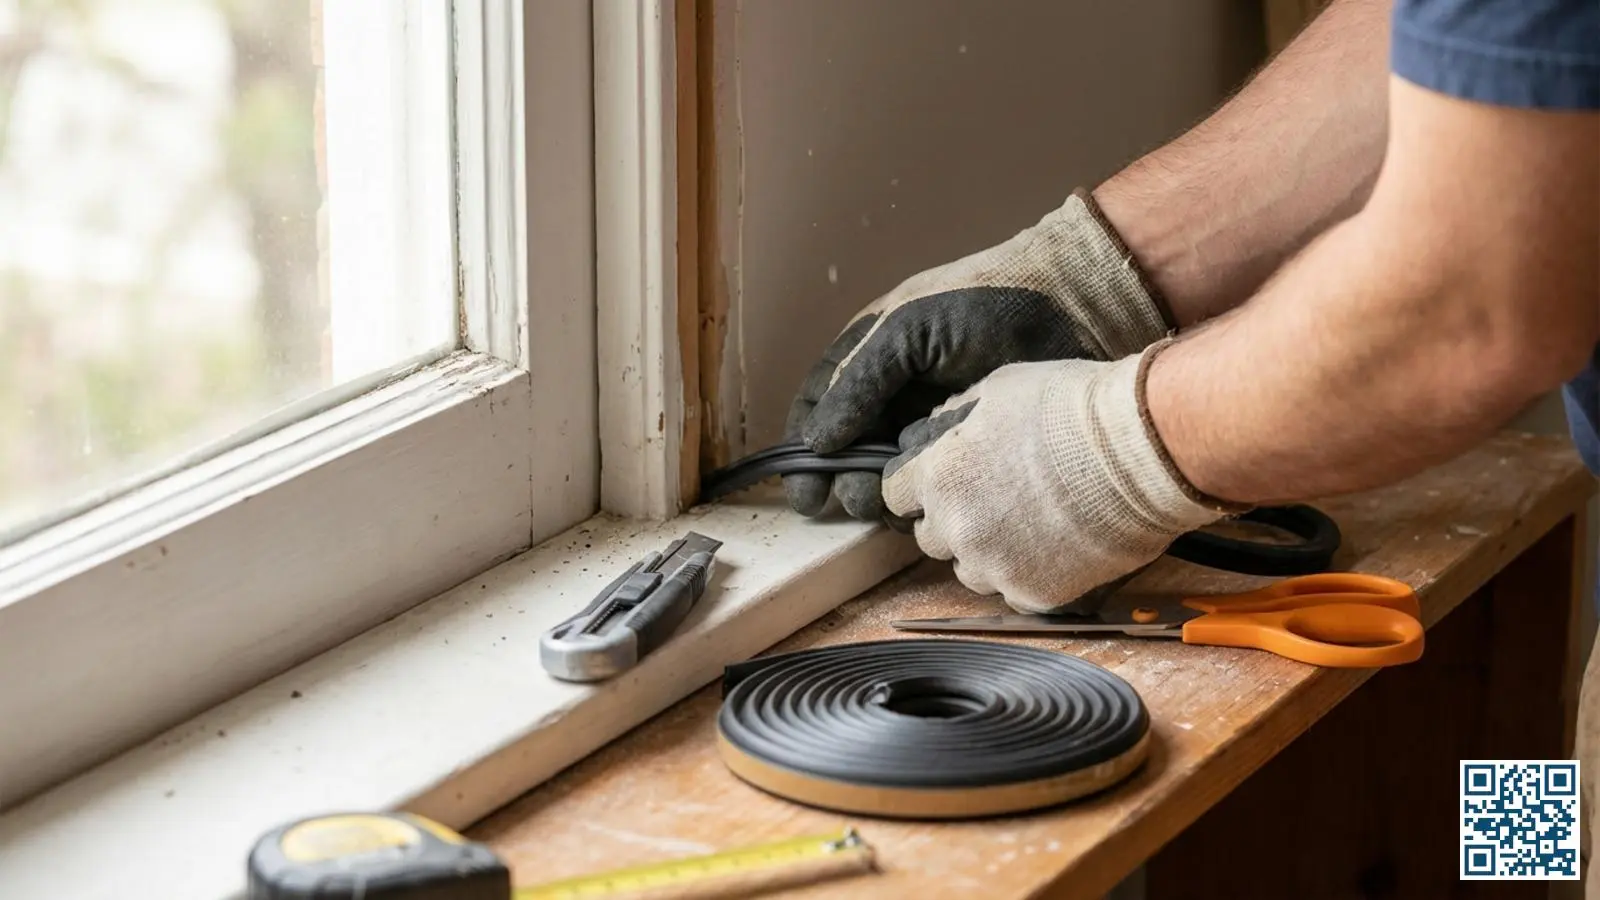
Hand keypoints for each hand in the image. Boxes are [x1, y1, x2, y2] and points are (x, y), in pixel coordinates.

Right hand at [783, 189, 1172, 523]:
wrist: (1072, 308)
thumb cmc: (986, 304)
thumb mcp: (909, 330)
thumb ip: (859, 380)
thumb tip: (817, 443)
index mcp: (869, 355)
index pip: (818, 407)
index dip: (805, 450)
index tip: (805, 491)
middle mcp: (894, 392)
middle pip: (848, 450)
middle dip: (843, 481)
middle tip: (851, 502)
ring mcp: (932, 421)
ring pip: (888, 471)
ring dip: (880, 494)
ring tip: (888, 505)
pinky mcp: (972, 446)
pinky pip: (935, 479)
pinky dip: (922, 497)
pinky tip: (925, 507)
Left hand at [881, 343, 1241, 613]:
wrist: (1142, 450)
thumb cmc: (1076, 409)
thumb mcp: (997, 390)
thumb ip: (952, 421)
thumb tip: (933, 434)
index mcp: (938, 475)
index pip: (895, 495)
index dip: (920, 485)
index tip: (942, 480)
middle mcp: (957, 527)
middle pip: (930, 536)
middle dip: (954, 517)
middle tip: (996, 497)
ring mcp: (995, 566)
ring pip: (969, 569)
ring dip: (988, 549)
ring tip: (1030, 521)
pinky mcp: (1034, 594)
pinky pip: (1013, 592)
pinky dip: (1028, 573)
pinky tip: (1055, 544)